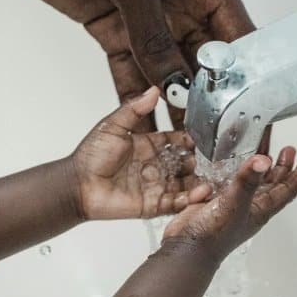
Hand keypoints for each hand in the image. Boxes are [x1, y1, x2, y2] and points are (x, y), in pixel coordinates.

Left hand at [0, 0, 253, 128]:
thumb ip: (153, 33)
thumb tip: (176, 85)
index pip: (234, 32)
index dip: (246, 75)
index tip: (252, 115)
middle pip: (205, 57)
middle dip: (212, 100)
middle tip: (220, 143)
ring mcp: (143, 12)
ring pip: (168, 68)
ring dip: (176, 107)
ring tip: (189, 148)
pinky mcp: (109, 24)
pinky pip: (130, 68)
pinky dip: (137, 99)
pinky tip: (149, 129)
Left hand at [72, 88, 212, 220]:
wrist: (78, 185)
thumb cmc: (91, 157)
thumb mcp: (114, 126)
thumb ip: (134, 109)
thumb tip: (153, 91)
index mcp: (148, 146)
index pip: (176, 141)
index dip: (191, 141)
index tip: (208, 137)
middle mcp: (154, 166)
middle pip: (185, 164)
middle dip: (201, 163)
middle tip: (218, 161)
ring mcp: (155, 186)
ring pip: (184, 184)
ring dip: (199, 182)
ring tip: (215, 179)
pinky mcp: (152, 205)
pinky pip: (175, 203)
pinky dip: (189, 200)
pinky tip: (202, 193)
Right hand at [163, 147, 296, 260]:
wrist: (185, 250)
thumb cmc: (214, 235)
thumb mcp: (234, 204)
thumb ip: (247, 181)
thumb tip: (263, 160)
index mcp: (260, 209)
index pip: (287, 190)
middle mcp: (248, 207)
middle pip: (271, 184)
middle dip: (281, 166)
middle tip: (288, 150)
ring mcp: (230, 205)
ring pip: (247, 181)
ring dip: (254, 166)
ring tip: (260, 150)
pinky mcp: (211, 203)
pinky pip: (219, 185)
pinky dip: (218, 179)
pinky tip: (213, 177)